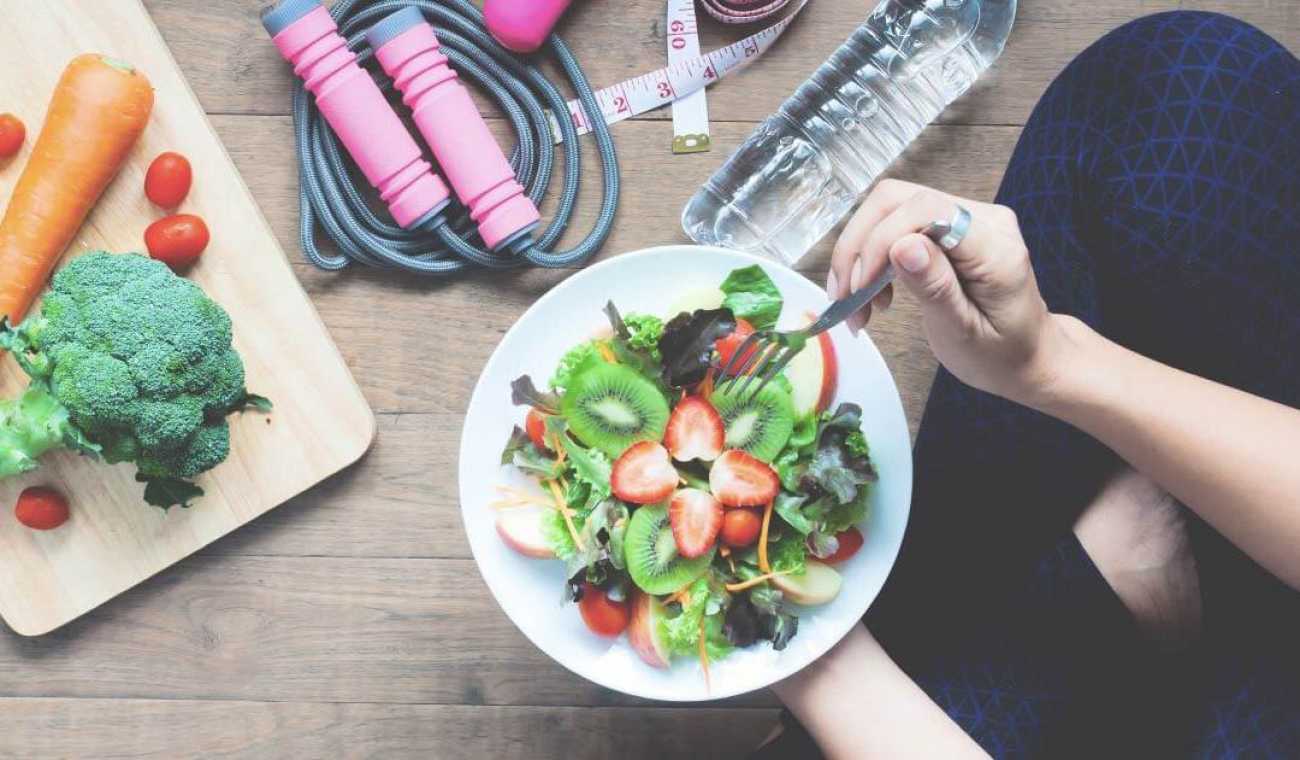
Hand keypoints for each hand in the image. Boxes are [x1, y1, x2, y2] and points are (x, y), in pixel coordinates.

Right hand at [828, 179, 1070, 404]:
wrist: (1026, 357)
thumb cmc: (1000, 355)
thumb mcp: (964, 333)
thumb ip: (935, 288)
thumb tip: (902, 246)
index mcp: (995, 247)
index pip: (926, 210)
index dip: (880, 241)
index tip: (859, 288)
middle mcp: (984, 219)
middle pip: (898, 200)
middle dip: (859, 246)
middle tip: (845, 297)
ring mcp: (967, 217)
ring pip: (889, 209)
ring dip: (860, 254)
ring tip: (856, 304)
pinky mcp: (951, 226)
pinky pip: (897, 223)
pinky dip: (872, 257)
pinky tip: (872, 293)